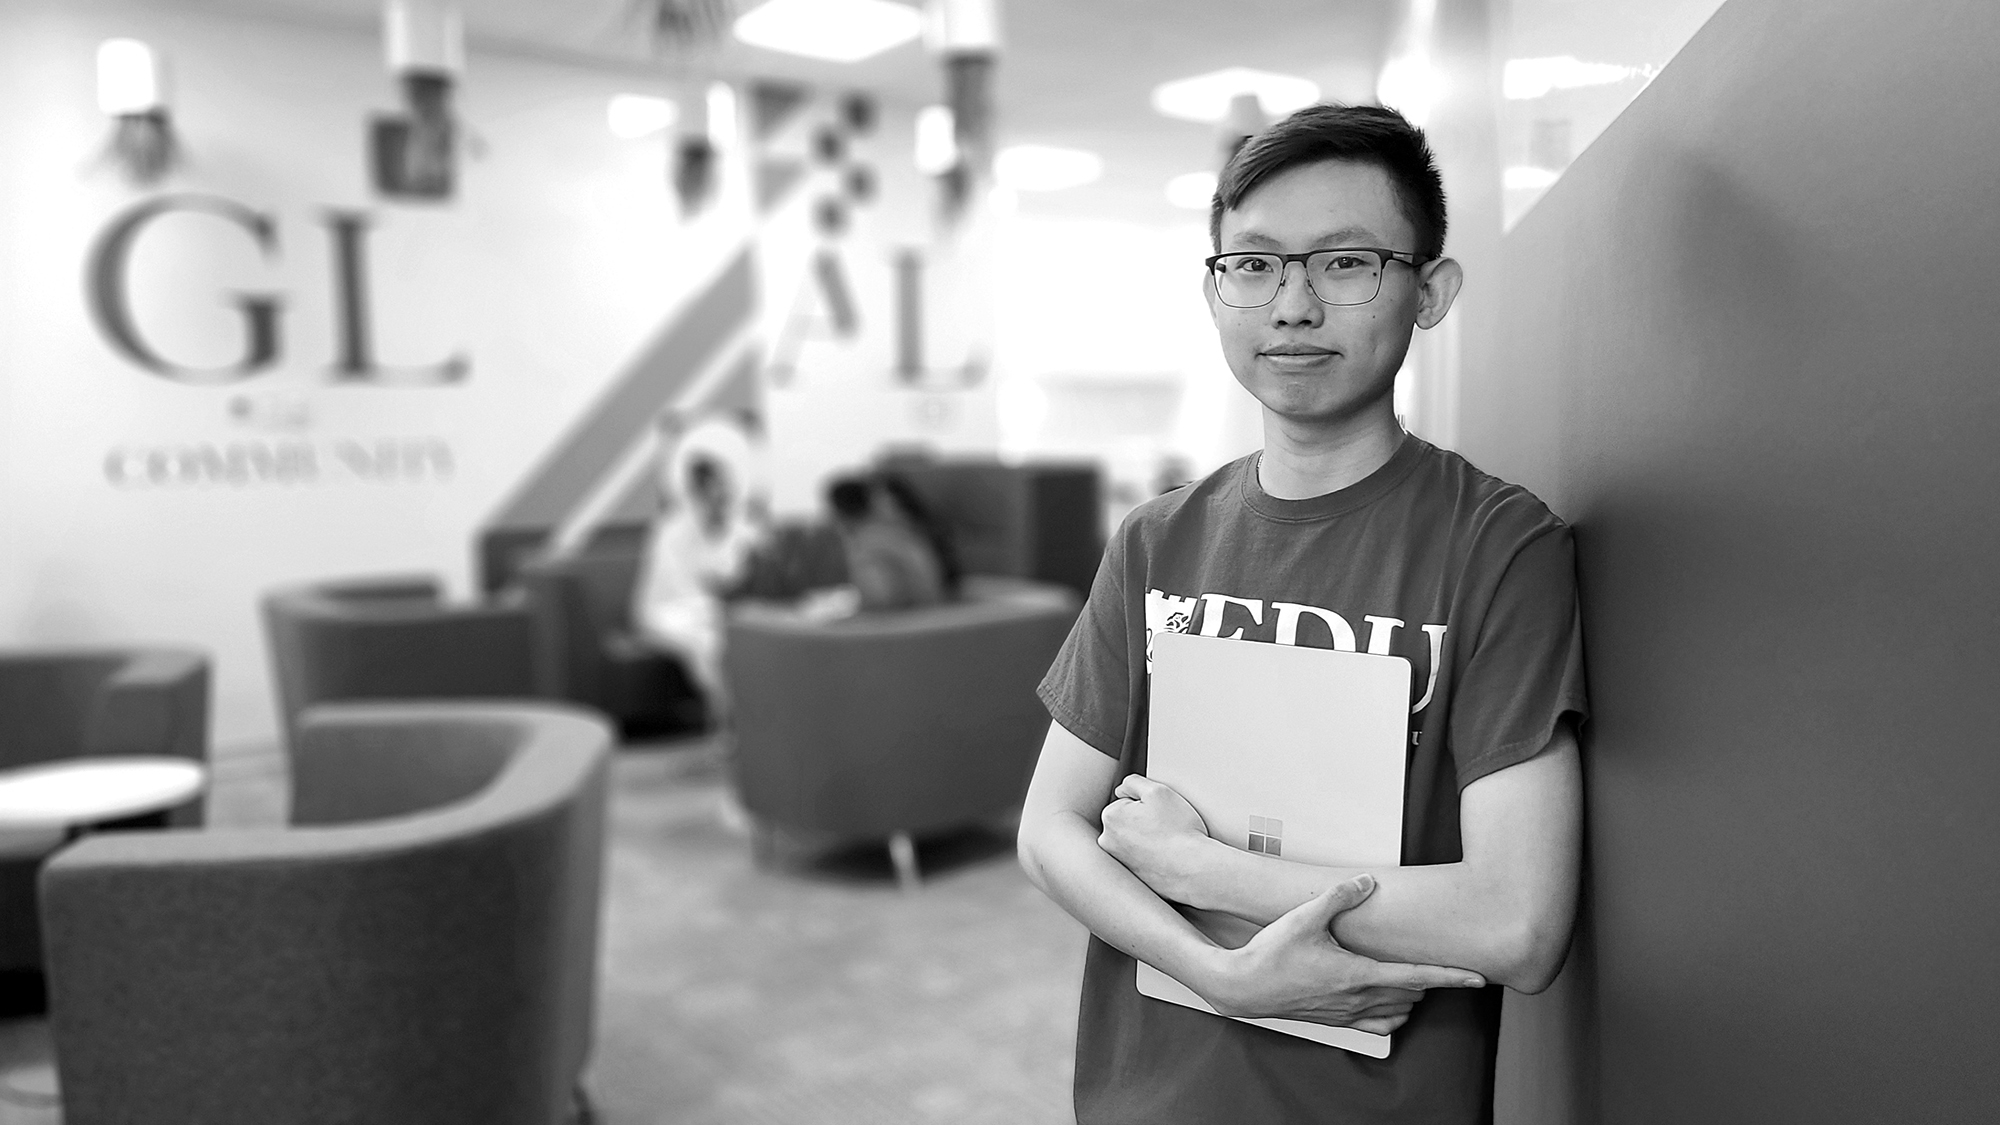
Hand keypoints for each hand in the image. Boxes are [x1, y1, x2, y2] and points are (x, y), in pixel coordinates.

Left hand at [1099, 775, 1214, 903]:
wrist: (1193, 870)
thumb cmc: (1178, 832)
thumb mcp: (1158, 791)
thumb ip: (1133, 782)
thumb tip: (1121, 790)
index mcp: (1110, 817)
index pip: (1126, 800)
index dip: (1147, 804)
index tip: (1161, 814)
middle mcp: (1107, 842)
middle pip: (1127, 821)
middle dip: (1144, 821)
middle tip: (1165, 827)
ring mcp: (1118, 861)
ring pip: (1134, 840)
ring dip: (1147, 838)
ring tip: (1166, 842)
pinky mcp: (1130, 877)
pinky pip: (1141, 858)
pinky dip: (1151, 856)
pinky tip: (1165, 856)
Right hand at [1197, 875, 1484, 1033]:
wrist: (1243, 987)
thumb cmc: (1272, 953)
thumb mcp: (1305, 916)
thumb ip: (1340, 896)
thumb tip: (1367, 881)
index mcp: (1358, 974)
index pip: (1418, 977)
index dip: (1451, 977)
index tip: (1478, 978)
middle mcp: (1358, 998)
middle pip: (1413, 994)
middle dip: (1434, 982)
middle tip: (1451, 968)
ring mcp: (1347, 1013)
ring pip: (1398, 1012)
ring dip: (1414, 997)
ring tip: (1422, 980)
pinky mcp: (1335, 1020)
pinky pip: (1377, 1027)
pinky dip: (1393, 1018)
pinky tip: (1394, 1007)